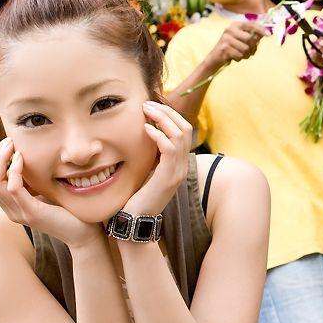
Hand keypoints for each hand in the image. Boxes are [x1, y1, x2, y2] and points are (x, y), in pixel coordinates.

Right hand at [0, 138, 101, 248]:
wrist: (82, 234)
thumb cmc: (67, 211)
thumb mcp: (44, 191)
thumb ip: (32, 180)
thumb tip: (24, 157)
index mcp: (10, 205)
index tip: (6, 144)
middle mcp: (10, 210)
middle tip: (8, 141)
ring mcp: (18, 213)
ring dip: (1, 159)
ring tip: (13, 145)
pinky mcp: (31, 212)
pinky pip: (13, 187)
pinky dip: (15, 169)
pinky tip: (22, 158)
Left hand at [124, 101, 194, 216]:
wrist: (136, 219)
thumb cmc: (137, 195)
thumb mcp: (146, 169)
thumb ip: (151, 153)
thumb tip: (145, 131)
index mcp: (179, 163)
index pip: (184, 130)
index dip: (171, 114)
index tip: (153, 105)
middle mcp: (182, 166)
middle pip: (185, 128)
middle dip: (167, 111)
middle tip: (148, 103)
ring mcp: (177, 171)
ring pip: (180, 135)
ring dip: (163, 118)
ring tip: (146, 110)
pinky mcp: (168, 177)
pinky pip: (169, 148)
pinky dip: (158, 135)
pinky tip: (146, 129)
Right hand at [210, 21, 266, 68]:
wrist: (215, 57)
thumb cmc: (231, 47)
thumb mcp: (241, 39)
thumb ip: (253, 35)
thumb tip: (266, 33)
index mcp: (236, 25)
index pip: (251, 25)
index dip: (261, 29)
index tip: (269, 35)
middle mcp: (230, 29)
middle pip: (250, 38)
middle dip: (253, 47)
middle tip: (250, 52)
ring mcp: (226, 38)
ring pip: (246, 48)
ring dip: (246, 55)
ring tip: (241, 55)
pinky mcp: (224, 48)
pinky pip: (240, 55)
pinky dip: (240, 58)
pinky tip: (235, 57)